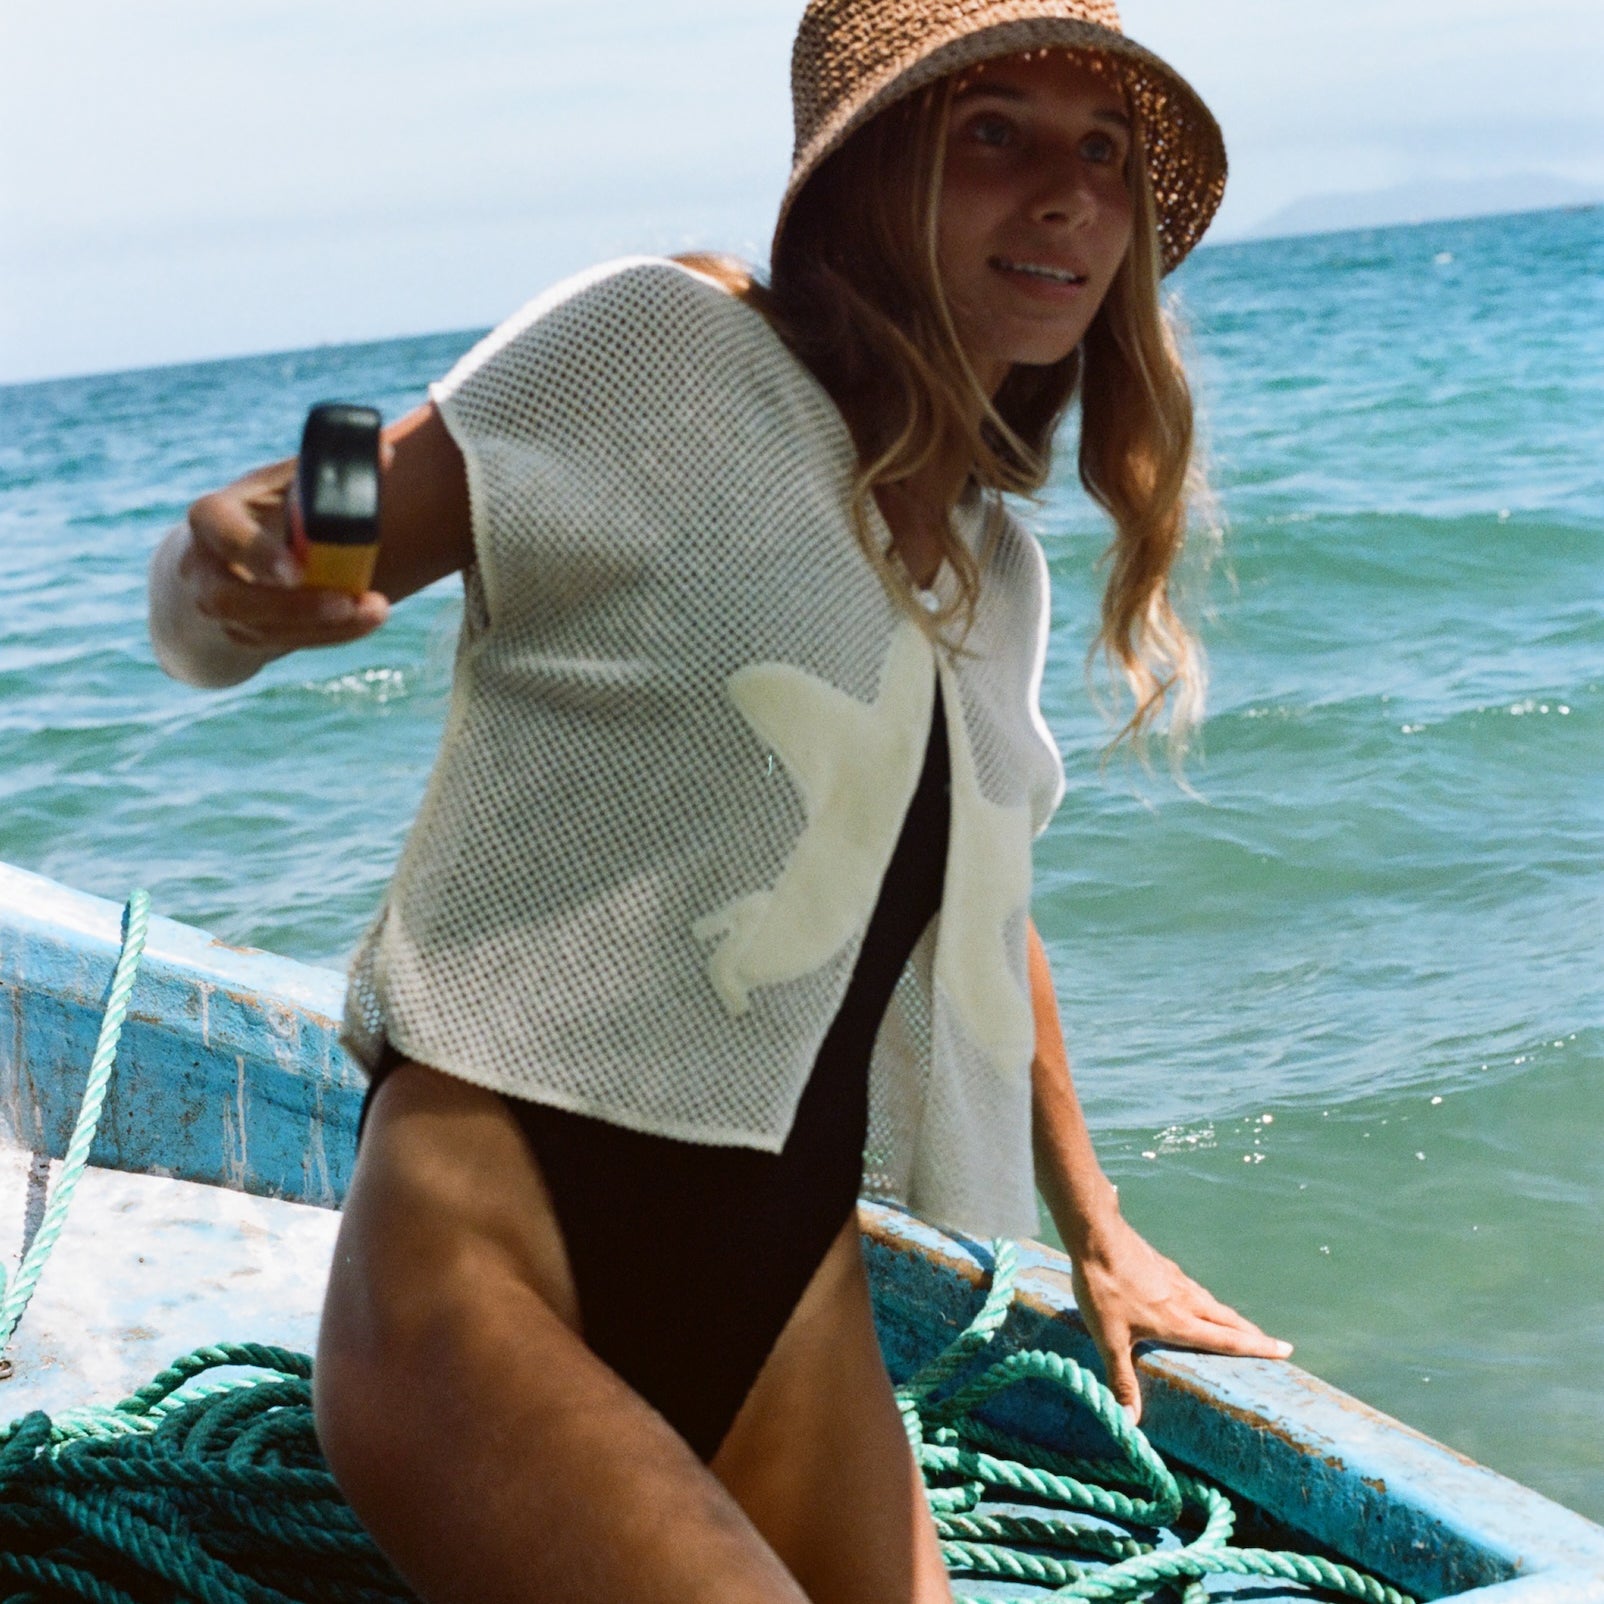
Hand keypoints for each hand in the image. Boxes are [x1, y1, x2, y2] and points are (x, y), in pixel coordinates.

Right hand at [184, 458, 389, 652]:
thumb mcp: (276, 486)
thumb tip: (384, 450)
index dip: (258, 555)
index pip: (225, 536)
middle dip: (296, 606)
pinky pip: (287, 642)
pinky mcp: (243, 638)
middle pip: (239, 599)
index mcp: (210, 519)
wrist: (216, 564)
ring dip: (325, 625)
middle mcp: (203, 570)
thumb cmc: (258, 514)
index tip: (296, 571)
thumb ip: (321, 473)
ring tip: (374, 610)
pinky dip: (329, 634)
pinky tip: (364, 621)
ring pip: (266, 629)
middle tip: (348, 602)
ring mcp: (219, 611)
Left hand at [1067, 1209, 1292, 1423]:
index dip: (1257, 1348)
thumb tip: (1131, 1421)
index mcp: (1179, 1321)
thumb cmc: (1103, 1289)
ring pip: (1212, 1302)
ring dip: (1230, 1317)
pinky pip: (1193, 1289)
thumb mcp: (1109, 1339)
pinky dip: (1206, 1301)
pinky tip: (1195, 1300)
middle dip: (1252, 1335)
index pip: (1227, 1339)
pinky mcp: (1163, 1265)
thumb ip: (1121, 1379)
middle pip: (1228, 1319)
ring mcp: (1176, 1279)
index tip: (1286, 1350)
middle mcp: (1186, 1299)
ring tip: (1238, 1328)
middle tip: (1274, 1345)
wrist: (1096, 1236)